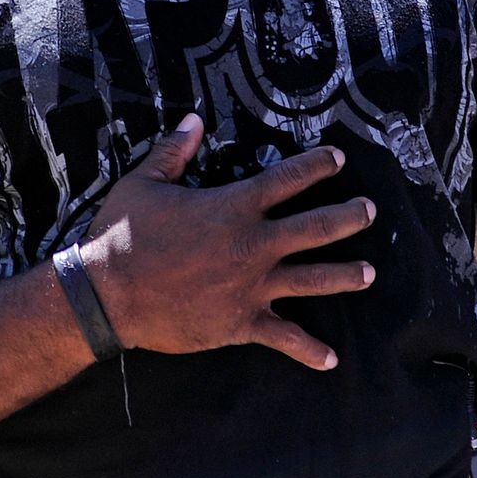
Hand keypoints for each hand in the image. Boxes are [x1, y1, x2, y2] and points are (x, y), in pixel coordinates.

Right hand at [79, 112, 376, 370]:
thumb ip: (174, 151)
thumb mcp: (144, 182)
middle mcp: (253, 245)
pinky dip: (309, 350)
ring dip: (345, 275)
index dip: (316, 165)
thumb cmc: (122, 235)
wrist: (107, 295)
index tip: (338, 158)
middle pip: (317, 227)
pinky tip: (331, 359)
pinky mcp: (241, 323)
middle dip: (348, 216)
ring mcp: (252, 287)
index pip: (287, 179)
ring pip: (313, 280)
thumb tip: (193, 118)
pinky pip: (284, 337)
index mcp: (233, 207)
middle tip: (369, 211)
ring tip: (369, 272)